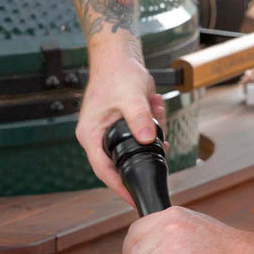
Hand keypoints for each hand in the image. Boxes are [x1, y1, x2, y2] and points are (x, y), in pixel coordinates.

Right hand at [77, 31, 166, 206]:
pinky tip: (156, 104)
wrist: (119, 55)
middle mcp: (98, 136)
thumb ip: (140, 119)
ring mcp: (110, 131)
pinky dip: (154, 122)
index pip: (104, 171)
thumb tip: (148, 140)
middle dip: (146, 152)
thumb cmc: (117, 74)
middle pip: (123, 160)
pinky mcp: (124, 124)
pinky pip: (143, 133)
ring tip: (156, 108)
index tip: (135, 199)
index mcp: (90, 135)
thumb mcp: (131, 97)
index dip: (120, 188)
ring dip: (153, 131)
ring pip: (138, 145)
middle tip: (163, 143)